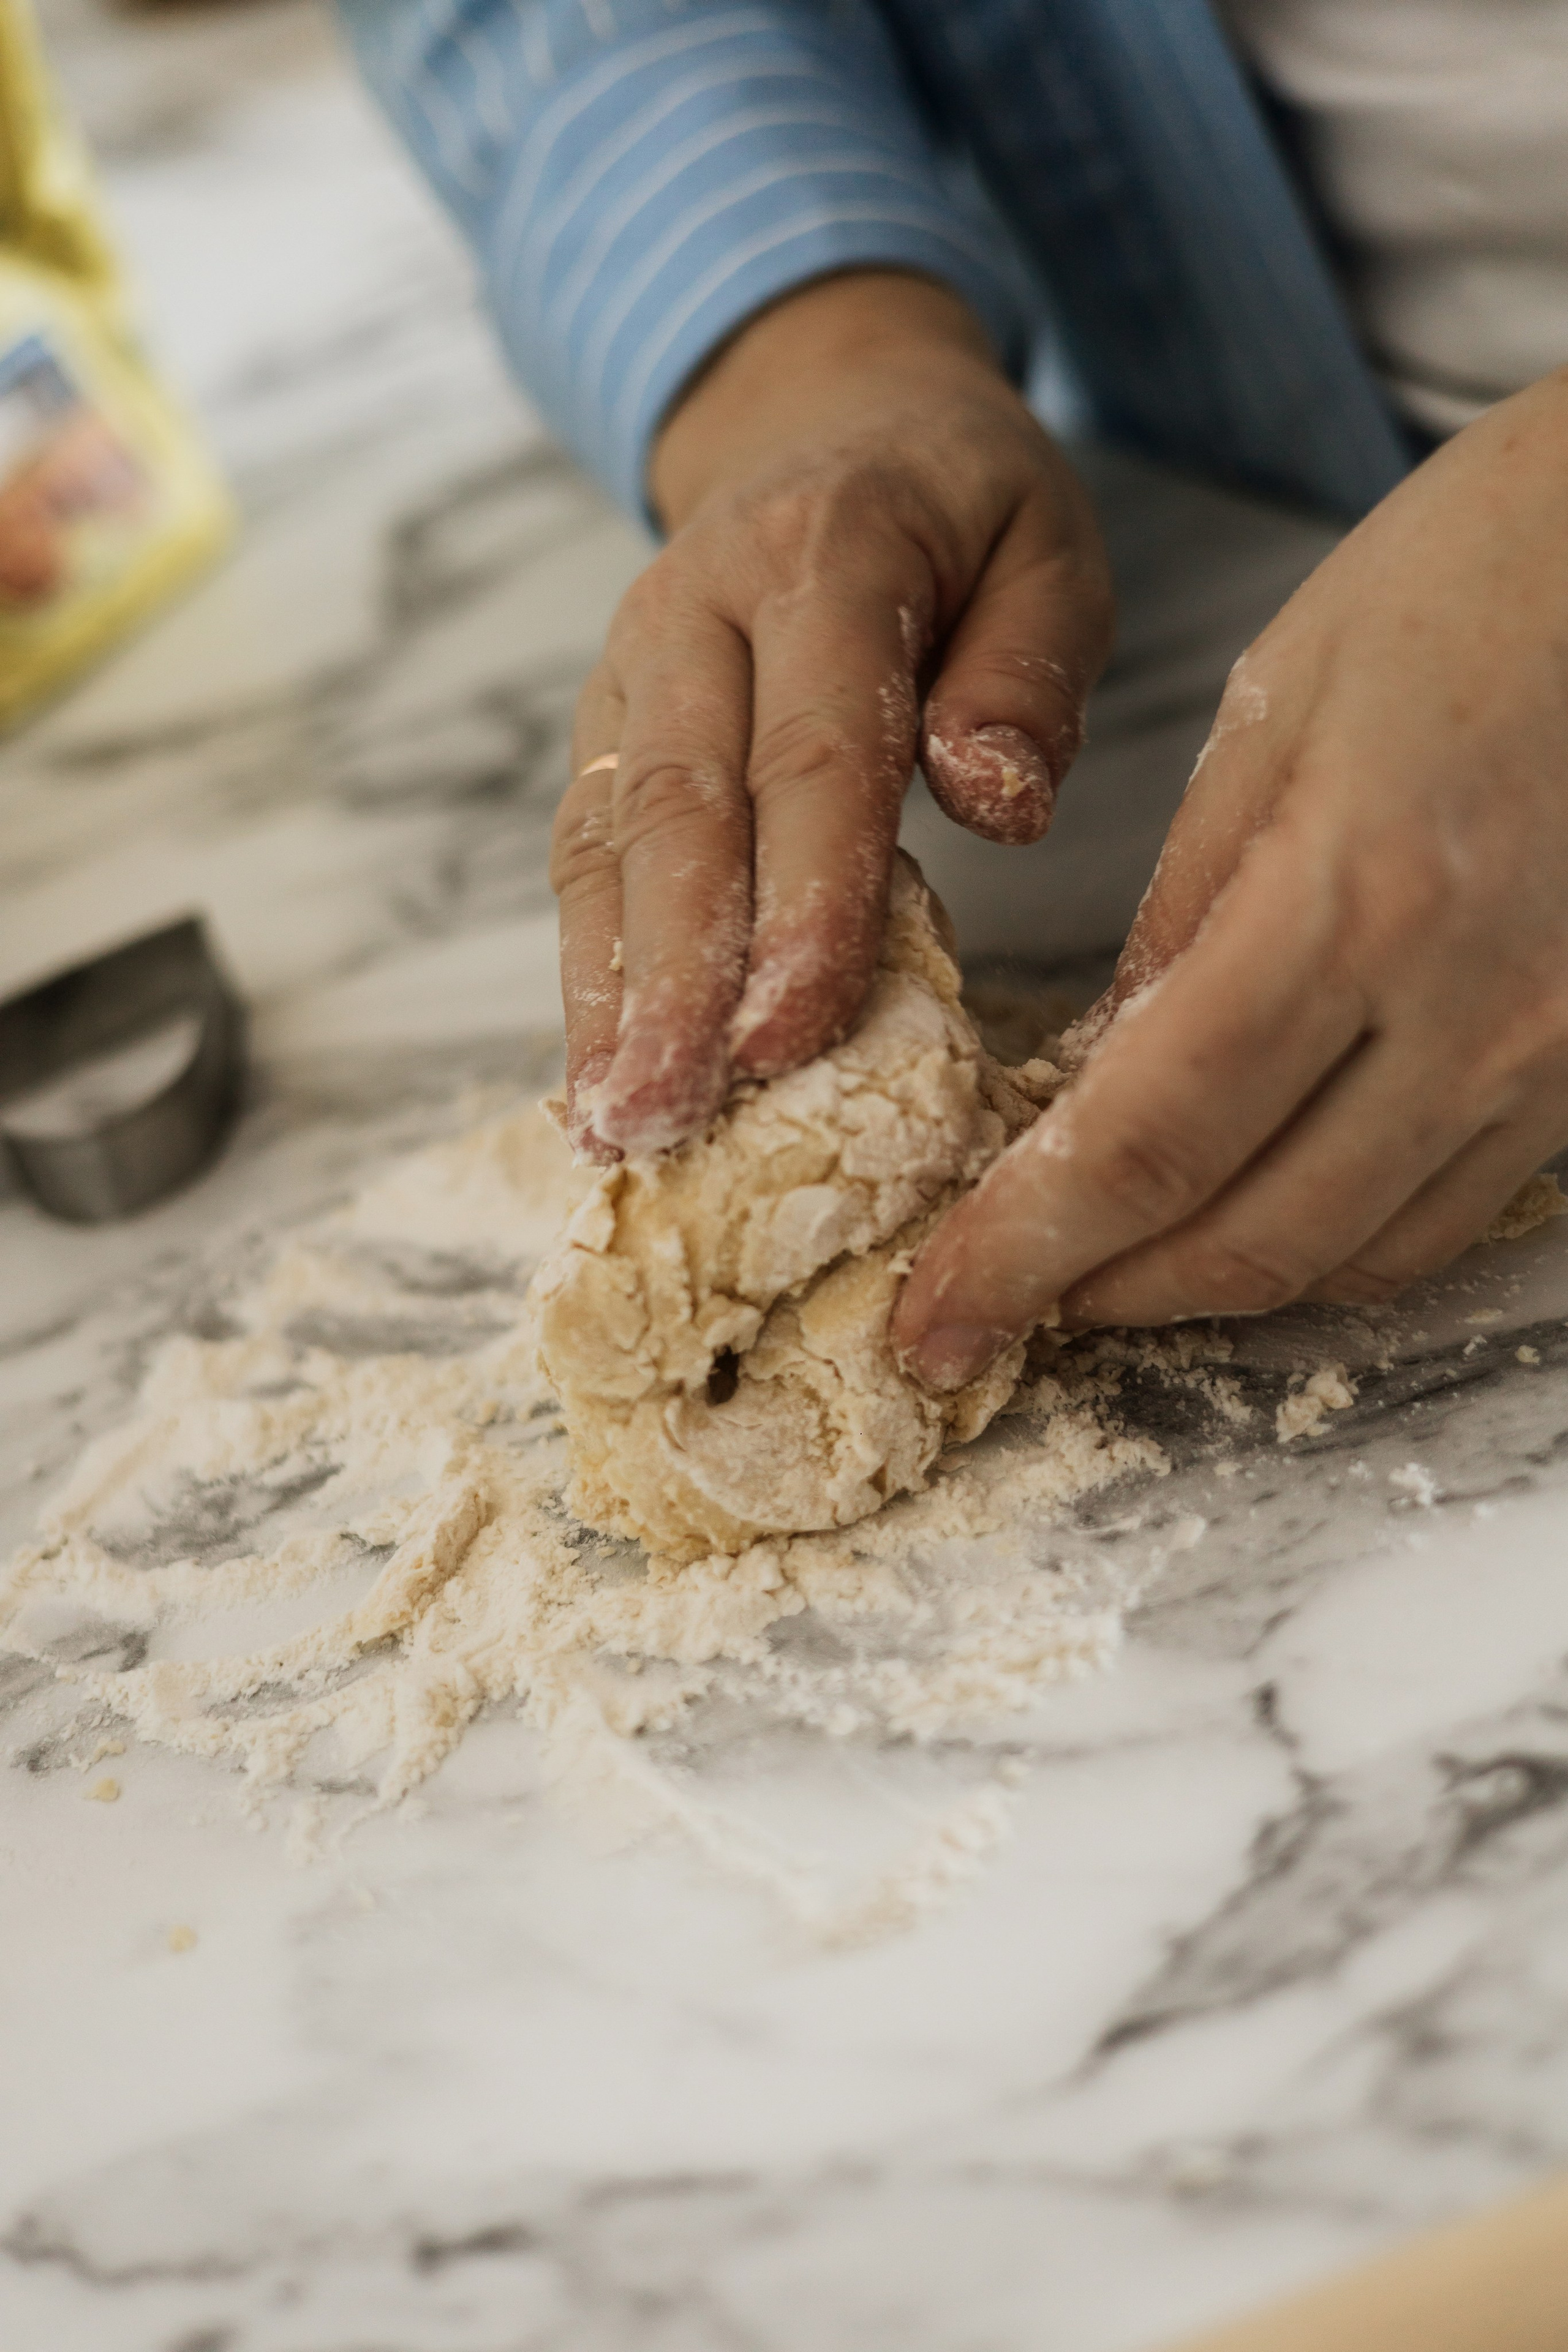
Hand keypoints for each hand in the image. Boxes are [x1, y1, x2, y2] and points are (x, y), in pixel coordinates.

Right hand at [550, 270, 1111, 1156]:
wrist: (826, 418)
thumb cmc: (963, 510)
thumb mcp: (1050, 546)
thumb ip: (1032, 669)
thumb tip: (997, 805)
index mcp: (825, 553)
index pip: (816, 748)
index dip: (802, 899)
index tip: (790, 1032)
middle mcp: (694, 610)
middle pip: (677, 807)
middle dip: (673, 977)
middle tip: (671, 1114)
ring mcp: (629, 671)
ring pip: (604, 841)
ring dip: (606, 992)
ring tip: (614, 1124)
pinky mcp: (602, 729)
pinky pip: (583, 854)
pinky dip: (586, 970)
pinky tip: (595, 1075)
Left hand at [894, 366, 1567, 1385]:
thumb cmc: (1472, 582)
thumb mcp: (1273, 718)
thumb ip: (1178, 918)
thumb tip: (1094, 1079)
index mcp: (1353, 899)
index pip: (1147, 1141)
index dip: (1025, 1250)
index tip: (936, 1313)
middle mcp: (1470, 1012)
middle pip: (1246, 1237)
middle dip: (1096, 1299)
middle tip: (991, 1312)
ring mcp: (1553, 1056)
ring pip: (1350, 1259)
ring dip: (1205, 1290)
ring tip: (1099, 1271)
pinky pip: (1441, 1219)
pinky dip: (1324, 1245)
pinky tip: (1245, 1213)